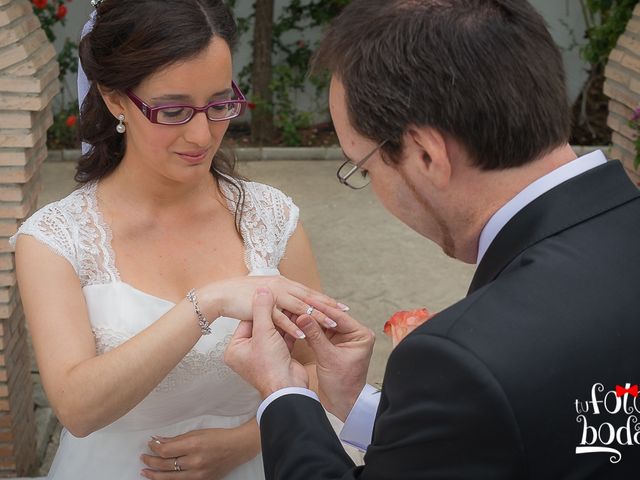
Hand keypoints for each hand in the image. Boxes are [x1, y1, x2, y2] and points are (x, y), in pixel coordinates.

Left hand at [140, 424, 258, 479]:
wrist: (237, 448)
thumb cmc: (218, 437)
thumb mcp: (197, 432)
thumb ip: (177, 439)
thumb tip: (159, 440)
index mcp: (194, 445)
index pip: (166, 451)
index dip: (154, 448)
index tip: (150, 444)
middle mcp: (195, 461)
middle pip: (165, 465)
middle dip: (151, 461)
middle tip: (144, 458)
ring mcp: (198, 474)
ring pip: (170, 478)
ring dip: (154, 475)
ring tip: (145, 472)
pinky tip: (161, 478)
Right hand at [200, 276, 338, 340]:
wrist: (220, 295)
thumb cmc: (241, 295)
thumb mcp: (264, 295)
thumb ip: (279, 298)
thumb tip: (291, 302)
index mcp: (282, 283)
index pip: (308, 292)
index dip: (324, 299)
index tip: (340, 306)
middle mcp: (281, 287)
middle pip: (309, 298)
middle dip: (327, 306)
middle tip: (345, 313)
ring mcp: (272, 296)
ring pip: (299, 307)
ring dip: (316, 316)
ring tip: (332, 324)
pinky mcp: (262, 308)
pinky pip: (281, 319)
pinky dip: (294, 326)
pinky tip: (305, 334)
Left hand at [224, 288, 308, 397]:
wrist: (287, 388)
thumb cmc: (270, 366)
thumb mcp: (263, 332)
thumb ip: (262, 309)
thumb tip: (261, 289)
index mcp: (236, 348)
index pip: (247, 321)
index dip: (259, 308)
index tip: (269, 295)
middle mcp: (248, 352)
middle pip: (262, 325)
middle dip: (274, 314)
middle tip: (282, 299)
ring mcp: (264, 355)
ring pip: (275, 331)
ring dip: (285, 320)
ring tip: (293, 306)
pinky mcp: (280, 357)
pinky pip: (285, 338)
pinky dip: (292, 329)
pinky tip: (299, 318)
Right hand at [296, 302, 375, 420]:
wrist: (343, 404)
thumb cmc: (343, 384)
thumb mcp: (328, 357)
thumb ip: (315, 335)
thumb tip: (303, 316)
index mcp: (360, 334)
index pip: (338, 316)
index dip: (321, 308)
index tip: (305, 299)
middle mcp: (353, 334)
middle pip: (330, 318)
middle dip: (313, 313)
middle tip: (297, 303)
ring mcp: (342, 340)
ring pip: (323, 325)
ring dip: (310, 321)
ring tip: (294, 311)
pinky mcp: (333, 346)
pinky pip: (319, 334)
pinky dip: (309, 331)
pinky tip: (296, 324)